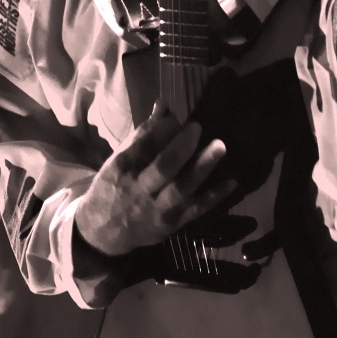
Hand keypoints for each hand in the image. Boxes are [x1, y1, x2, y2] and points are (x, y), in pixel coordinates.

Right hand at [74, 102, 233, 257]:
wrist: (105, 232)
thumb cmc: (113, 185)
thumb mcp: (120, 159)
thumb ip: (143, 133)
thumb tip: (164, 105)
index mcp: (123, 169)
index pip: (143, 146)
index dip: (161, 129)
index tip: (176, 117)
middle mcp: (140, 189)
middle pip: (163, 167)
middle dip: (181, 146)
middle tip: (197, 127)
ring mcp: (157, 209)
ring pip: (181, 188)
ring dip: (202, 167)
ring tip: (220, 146)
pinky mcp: (172, 223)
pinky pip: (196, 210)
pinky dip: (214, 196)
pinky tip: (231, 182)